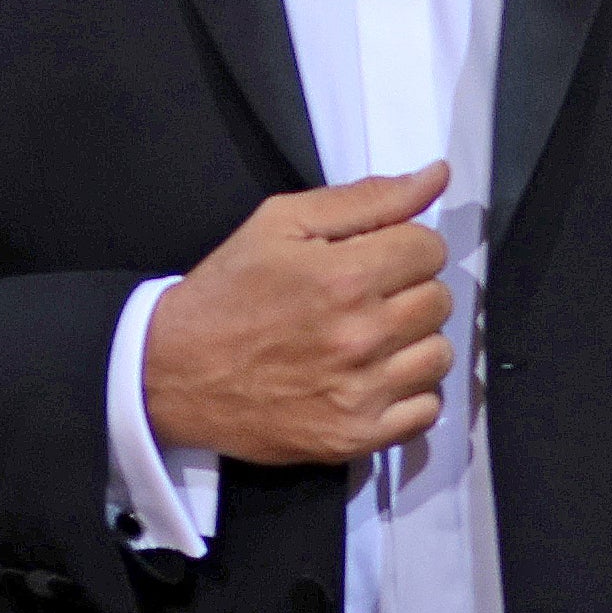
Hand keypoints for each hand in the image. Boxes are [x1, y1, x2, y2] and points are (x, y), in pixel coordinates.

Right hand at [139, 162, 453, 464]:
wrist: (172, 372)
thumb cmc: (226, 292)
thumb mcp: (280, 223)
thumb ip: (364, 199)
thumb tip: (436, 177)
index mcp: (344, 276)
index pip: (429, 248)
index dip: (404, 246)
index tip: (376, 258)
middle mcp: (360, 335)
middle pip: (440, 301)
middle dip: (409, 291)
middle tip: (366, 298)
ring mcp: (361, 392)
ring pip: (439, 356)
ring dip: (414, 344)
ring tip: (371, 340)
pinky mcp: (356, 436)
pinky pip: (426, 413)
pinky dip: (409, 395)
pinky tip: (373, 379)